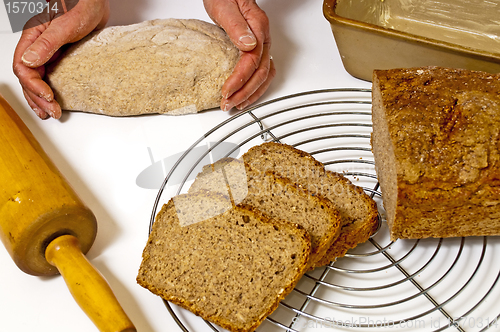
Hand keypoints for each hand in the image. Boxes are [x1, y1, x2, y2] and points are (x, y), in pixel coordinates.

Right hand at [13, 0, 109, 119]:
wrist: (96, 1)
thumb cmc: (82, 4)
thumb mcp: (66, 24)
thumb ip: (47, 42)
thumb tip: (30, 60)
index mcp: (32, 37)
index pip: (24, 67)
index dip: (33, 85)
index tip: (48, 96)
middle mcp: (38, 46)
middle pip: (29, 78)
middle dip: (38, 97)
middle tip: (52, 112)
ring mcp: (49, 52)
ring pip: (38, 79)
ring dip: (41, 98)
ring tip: (50, 113)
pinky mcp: (62, 56)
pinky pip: (52, 76)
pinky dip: (51, 90)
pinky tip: (55, 101)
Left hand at [204, 0, 275, 110]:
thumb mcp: (226, 6)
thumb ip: (236, 25)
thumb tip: (248, 45)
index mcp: (258, 28)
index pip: (252, 61)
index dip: (240, 80)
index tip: (226, 92)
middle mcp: (263, 38)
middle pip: (261, 73)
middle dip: (245, 92)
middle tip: (228, 104)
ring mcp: (262, 43)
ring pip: (265, 75)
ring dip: (252, 93)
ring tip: (237, 105)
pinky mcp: (256, 47)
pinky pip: (261, 71)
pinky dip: (255, 86)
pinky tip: (244, 94)